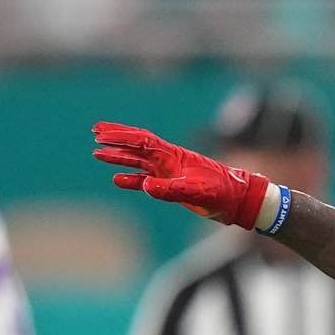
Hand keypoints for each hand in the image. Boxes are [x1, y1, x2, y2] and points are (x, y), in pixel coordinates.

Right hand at [92, 122, 269, 228]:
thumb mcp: (198, 190)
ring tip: (98, 154)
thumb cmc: (223, 192)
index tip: (100, 132)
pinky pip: (147, 181)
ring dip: (120, 158)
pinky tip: (117, 179)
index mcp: (174, 155)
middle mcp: (170, 161)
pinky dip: (132, 179)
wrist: (239, 202)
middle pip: (137, 146)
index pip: (142, 141)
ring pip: (139, 162)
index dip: (121, 135)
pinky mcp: (174, 186)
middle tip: (94, 133)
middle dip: (116, 139)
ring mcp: (171, 173)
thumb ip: (172, 188)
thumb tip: (146, 185)